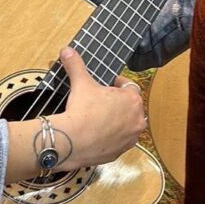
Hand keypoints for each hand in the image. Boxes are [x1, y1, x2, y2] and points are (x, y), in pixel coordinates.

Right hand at [55, 45, 146, 166]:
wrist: (72, 141)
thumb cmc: (82, 110)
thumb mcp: (80, 83)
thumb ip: (76, 65)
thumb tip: (67, 50)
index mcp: (132, 99)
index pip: (130, 87)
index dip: (117, 85)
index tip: (108, 85)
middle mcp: (137, 119)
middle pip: (130, 107)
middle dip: (118, 104)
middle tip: (101, 102)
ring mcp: (130, 138)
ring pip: (126, 126)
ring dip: (117, 121)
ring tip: (98, 119)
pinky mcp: (120, 152)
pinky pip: (118, 142)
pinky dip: (110, 138)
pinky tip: (96, 134)